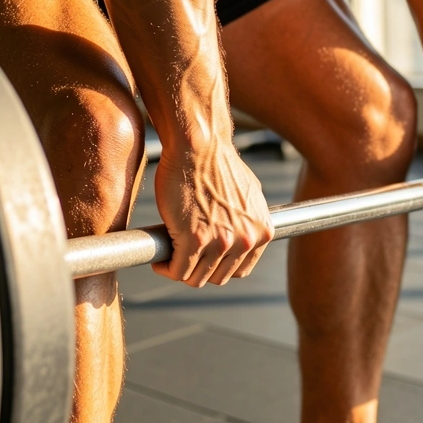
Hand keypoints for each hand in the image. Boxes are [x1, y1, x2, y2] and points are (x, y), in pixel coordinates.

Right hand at [153, 141, 273, 286]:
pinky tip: (160, 259)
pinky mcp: (194, 239)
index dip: (218, 266)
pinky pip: (178, 270)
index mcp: (262, 231)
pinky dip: (166, 268)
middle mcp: (246, 240)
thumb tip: (241, 231)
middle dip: (199, 269)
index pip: (240, 270)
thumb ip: (248, 219)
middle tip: (183, 256)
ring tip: (170, 256)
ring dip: (180, 270)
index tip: (203, 259)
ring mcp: (221, 242)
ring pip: (196, 278)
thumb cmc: (218, 163)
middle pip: (218, 277)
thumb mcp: (249, 194)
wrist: (198, 145)